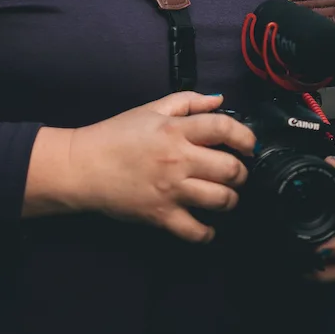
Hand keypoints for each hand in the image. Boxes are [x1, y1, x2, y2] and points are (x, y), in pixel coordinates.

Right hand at [25, 92, 255, 243]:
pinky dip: (207, 233)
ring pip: (221, 200)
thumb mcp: (151, 109)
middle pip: (230, 169)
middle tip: (235, 173)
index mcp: (176, 129)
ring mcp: (171, 190)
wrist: (84, 166)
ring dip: (229, 200)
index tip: (249, 145)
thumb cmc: (117, 134)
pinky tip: (206, 226)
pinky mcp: (161, 216)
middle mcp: (178, 159)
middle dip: (241, 172)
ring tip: (224, 196)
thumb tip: (219, 100)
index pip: (224, 127)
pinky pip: (196, 232)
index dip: (245, 136)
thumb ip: (187, 102)